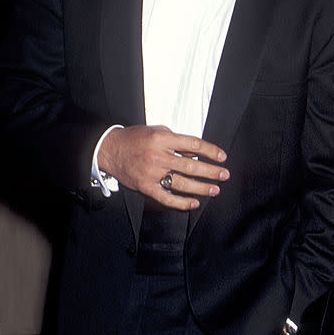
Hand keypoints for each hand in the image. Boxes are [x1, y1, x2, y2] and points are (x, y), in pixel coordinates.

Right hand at [98, 125, 228, 209]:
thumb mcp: (157, 131)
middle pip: (191, 165)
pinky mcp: (146, 187)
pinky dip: (181, 202)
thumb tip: (195, 152)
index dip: (210, 150)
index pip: (193, 144)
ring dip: (201, 187)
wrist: (109, 149)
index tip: (222, 156)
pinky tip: (194, 203)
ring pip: (182, 183)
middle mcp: (158, 156)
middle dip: (211, 171)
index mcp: (162, 139)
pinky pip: (166, 198)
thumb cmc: (134, 139)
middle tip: (224, 174)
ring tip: (215, 189)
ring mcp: (152, 173)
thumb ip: (176, 141)